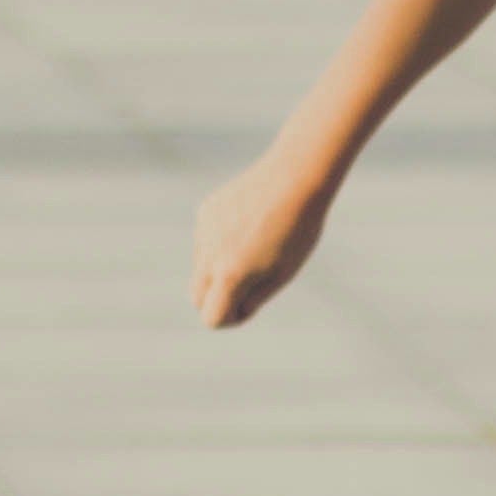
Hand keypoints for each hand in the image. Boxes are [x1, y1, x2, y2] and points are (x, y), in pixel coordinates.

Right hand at [191, 147, 333, 329]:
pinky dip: (221, 242)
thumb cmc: (297, 230)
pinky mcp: (205, 211)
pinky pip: (206, 240)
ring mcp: (203, 231)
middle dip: (218, 299)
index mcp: (229, 275)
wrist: (296, 177)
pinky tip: (248, 225)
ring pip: (201, 266)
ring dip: (220, 268)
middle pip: (197, 297)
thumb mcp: (282, 274)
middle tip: (250, 284)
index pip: (211, 318)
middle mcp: (209, 254)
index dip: (231, 318)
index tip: (250, 304)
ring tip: (256, 247)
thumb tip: (234, 310)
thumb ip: (253, 299)